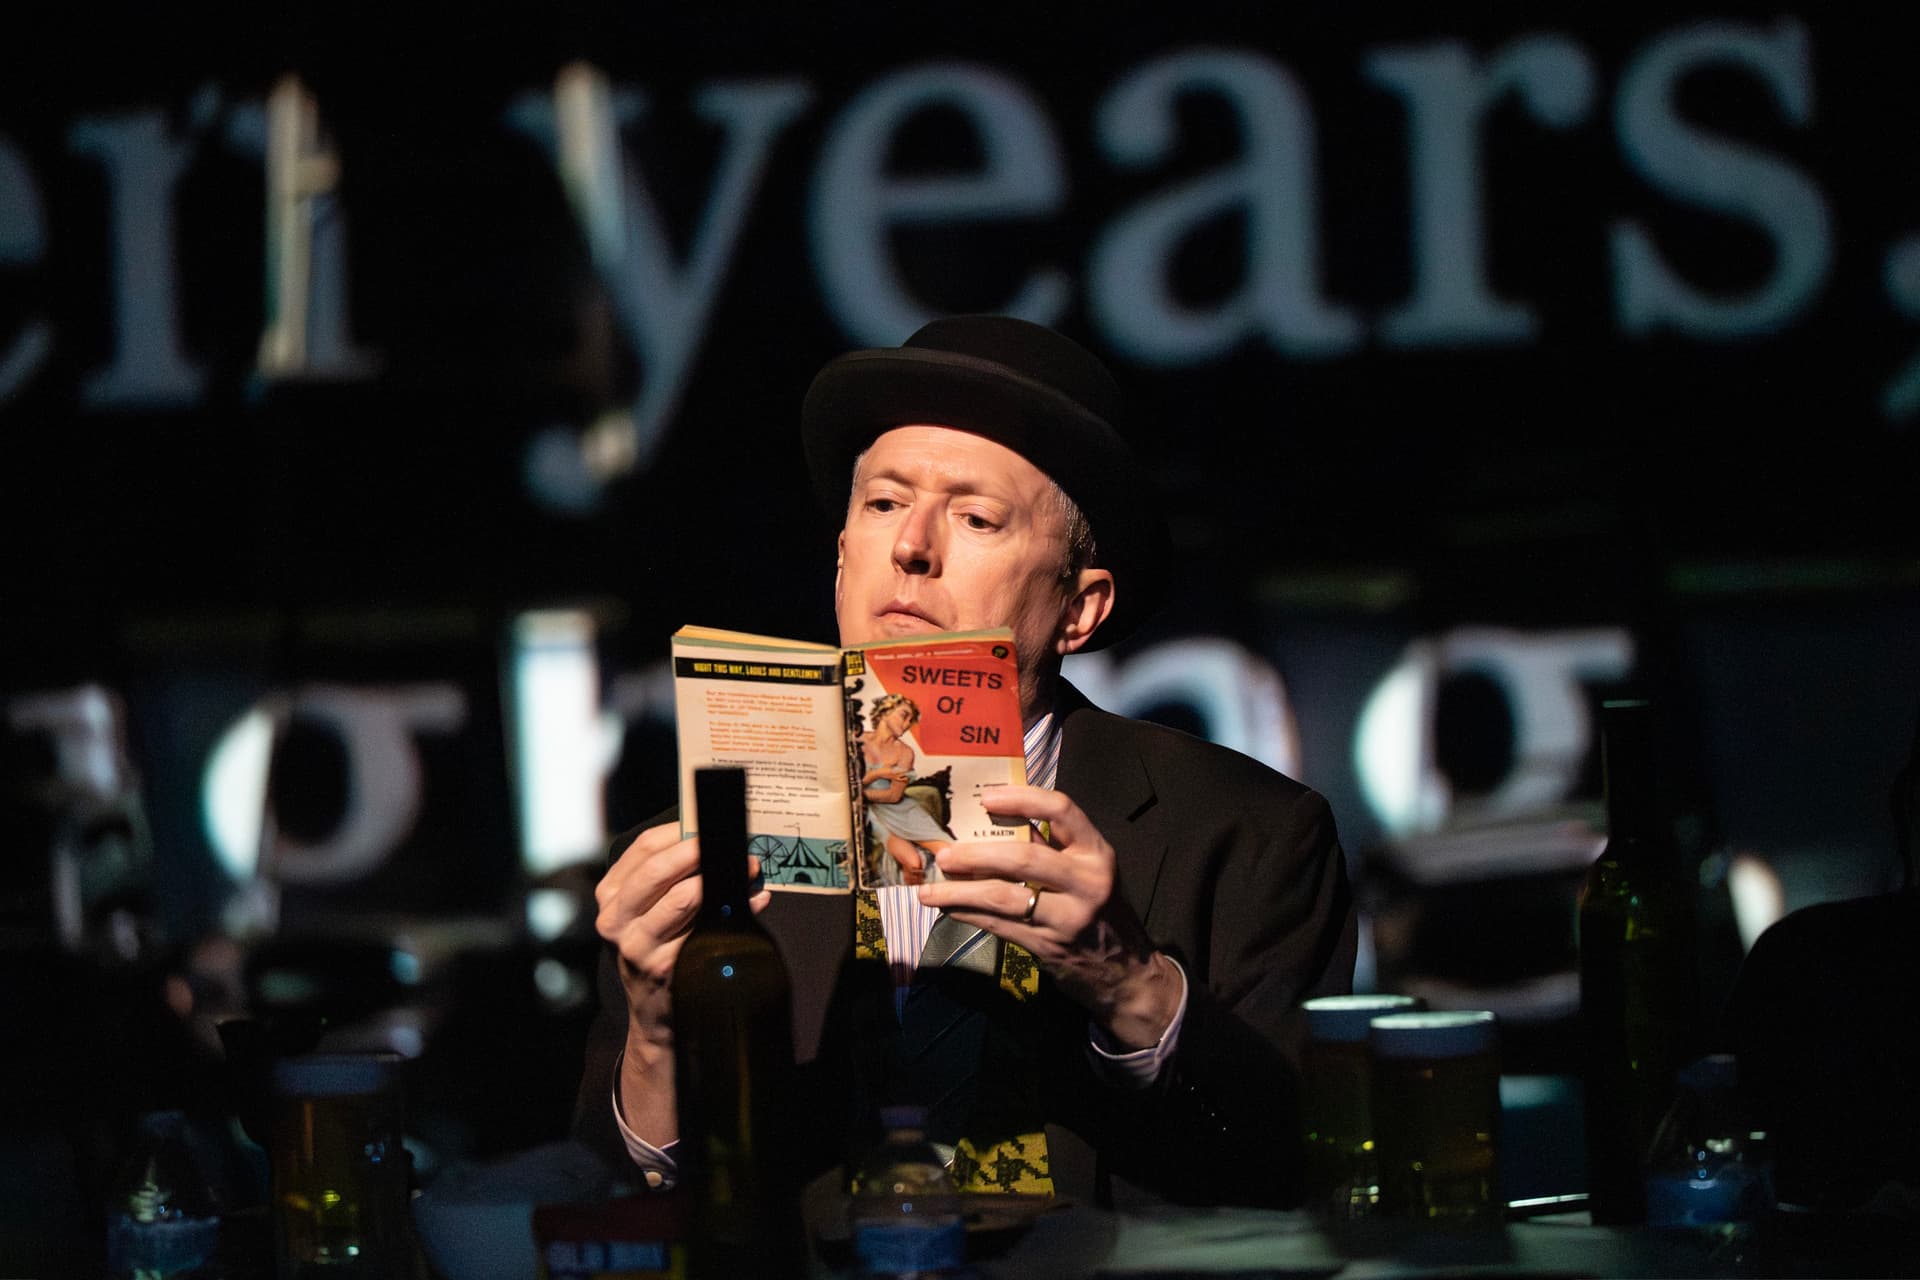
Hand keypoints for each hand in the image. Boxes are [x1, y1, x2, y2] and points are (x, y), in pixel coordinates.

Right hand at [593, 821, 772, 1141]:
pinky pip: (706, 930)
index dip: (678, 831)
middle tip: (728, 841)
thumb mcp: (646, 909)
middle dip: (696, 851)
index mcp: (610, 895)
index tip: (709, 821)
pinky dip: (737, 912)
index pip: (642, 849)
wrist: (653, 1010)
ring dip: (719, 879)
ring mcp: (637, 946)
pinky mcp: (663, 967)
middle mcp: (616, 920)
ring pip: (680, 900)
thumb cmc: (657, 944)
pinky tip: (754, 902)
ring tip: (748, 867)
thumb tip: (709, 836)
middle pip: (655, 872)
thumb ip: (666, 875)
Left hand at [917, 785, 1180, 1050]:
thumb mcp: (1087, 869)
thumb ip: (1050, 844)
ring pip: (1004, 898)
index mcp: (1096, 852)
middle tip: (944, 854)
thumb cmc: (1098, 905)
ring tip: (929, 889)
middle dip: (977, 855)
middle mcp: (1087, 882)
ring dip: (960, 891)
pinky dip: (969, 914)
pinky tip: (948, 907)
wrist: (1123, 969)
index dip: (1021, 799)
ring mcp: (1068, 917)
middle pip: (1024, 858)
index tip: (986, 798)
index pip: (1061, 810)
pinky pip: (999, 925)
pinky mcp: (1048, 945)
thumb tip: (991, 819)